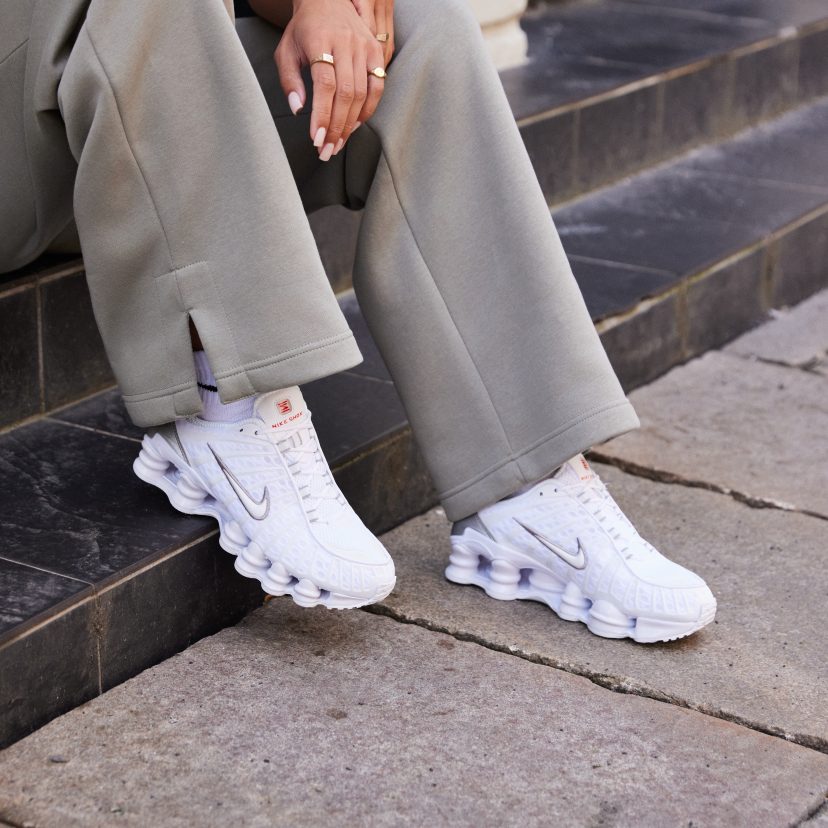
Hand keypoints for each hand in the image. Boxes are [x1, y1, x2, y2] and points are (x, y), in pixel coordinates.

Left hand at [274, 0, 386, 158]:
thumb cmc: (304, 29)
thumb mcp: (286, 50)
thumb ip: (289, 80)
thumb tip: (298, 109)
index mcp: (320, 39)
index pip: (325, 84)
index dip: (322, 115)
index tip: (317, 138)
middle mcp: (345, 42)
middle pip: (346, 93)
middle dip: (336, 127)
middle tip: (327, 150)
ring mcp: (364, 46)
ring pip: (362, 93)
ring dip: (350, 124)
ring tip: (338, 143)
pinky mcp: (376, 51)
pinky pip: (377, 86)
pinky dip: (368, 109)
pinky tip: (354, 125)